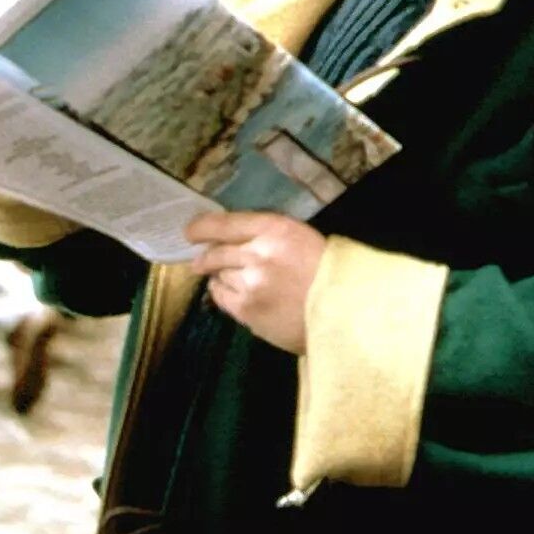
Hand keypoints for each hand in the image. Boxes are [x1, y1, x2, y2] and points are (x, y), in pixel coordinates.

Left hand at [186, 212, 325, 354]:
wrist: (343, 309)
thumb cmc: (325, 269)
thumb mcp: (299, 237)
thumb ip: (265, 235)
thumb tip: (227, 239)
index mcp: (276, 229)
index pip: (225, 223)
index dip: (201, 227)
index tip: (190, 231)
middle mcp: (258, 254)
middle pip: (216, 252)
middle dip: (206, 256)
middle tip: (201, 261)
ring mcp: (250, 284)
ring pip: (217, 275)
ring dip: (222, 276)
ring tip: (239, 280)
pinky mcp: (247, 310)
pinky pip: (221, 297)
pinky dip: (224, 293)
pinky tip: (239, 293)